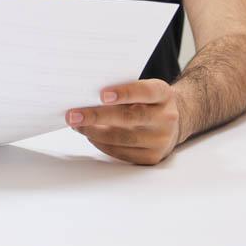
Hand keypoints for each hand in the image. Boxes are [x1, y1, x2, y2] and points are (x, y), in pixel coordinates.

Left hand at [67, 79, 181, 164]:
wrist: (172, 124)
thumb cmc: (148, 102)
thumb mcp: (143, 89)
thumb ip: (122, 89)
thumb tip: (86, 97)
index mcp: (163, 95)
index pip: (145, 92)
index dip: (124, 93)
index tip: (101, 94)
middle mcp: (166, 118)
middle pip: (130, 118)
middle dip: (97, 116)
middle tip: (73, 115)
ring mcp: (160, 140)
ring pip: (122, 138)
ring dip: (94, 132)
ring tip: (77, 125)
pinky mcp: (152, 157)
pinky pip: (122, 153)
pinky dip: (102, 144)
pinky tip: (91, 136)